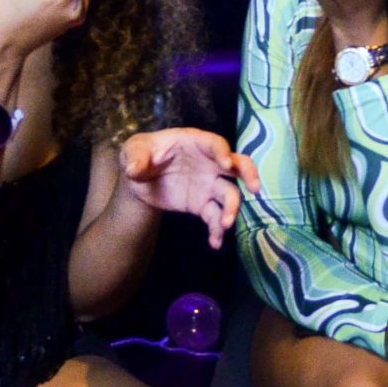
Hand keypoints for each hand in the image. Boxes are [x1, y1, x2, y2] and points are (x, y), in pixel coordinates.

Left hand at [120, 128, 260, 246]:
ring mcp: (209, 184)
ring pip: (230, 194)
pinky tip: (215, 242)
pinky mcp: (203, 204)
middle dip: (249, 174)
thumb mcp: (133, 150)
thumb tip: (135, 170)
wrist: (140, 180)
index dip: (222, 153)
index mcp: (194, 143)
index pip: (214, 144)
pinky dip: (217, 230)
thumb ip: (135, 158)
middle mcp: (209, 163)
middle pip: (238, 165)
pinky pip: (215, 216)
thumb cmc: (141, 155)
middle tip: (254, 188)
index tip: (226, 165)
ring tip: (225, 224)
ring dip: (232, 209)